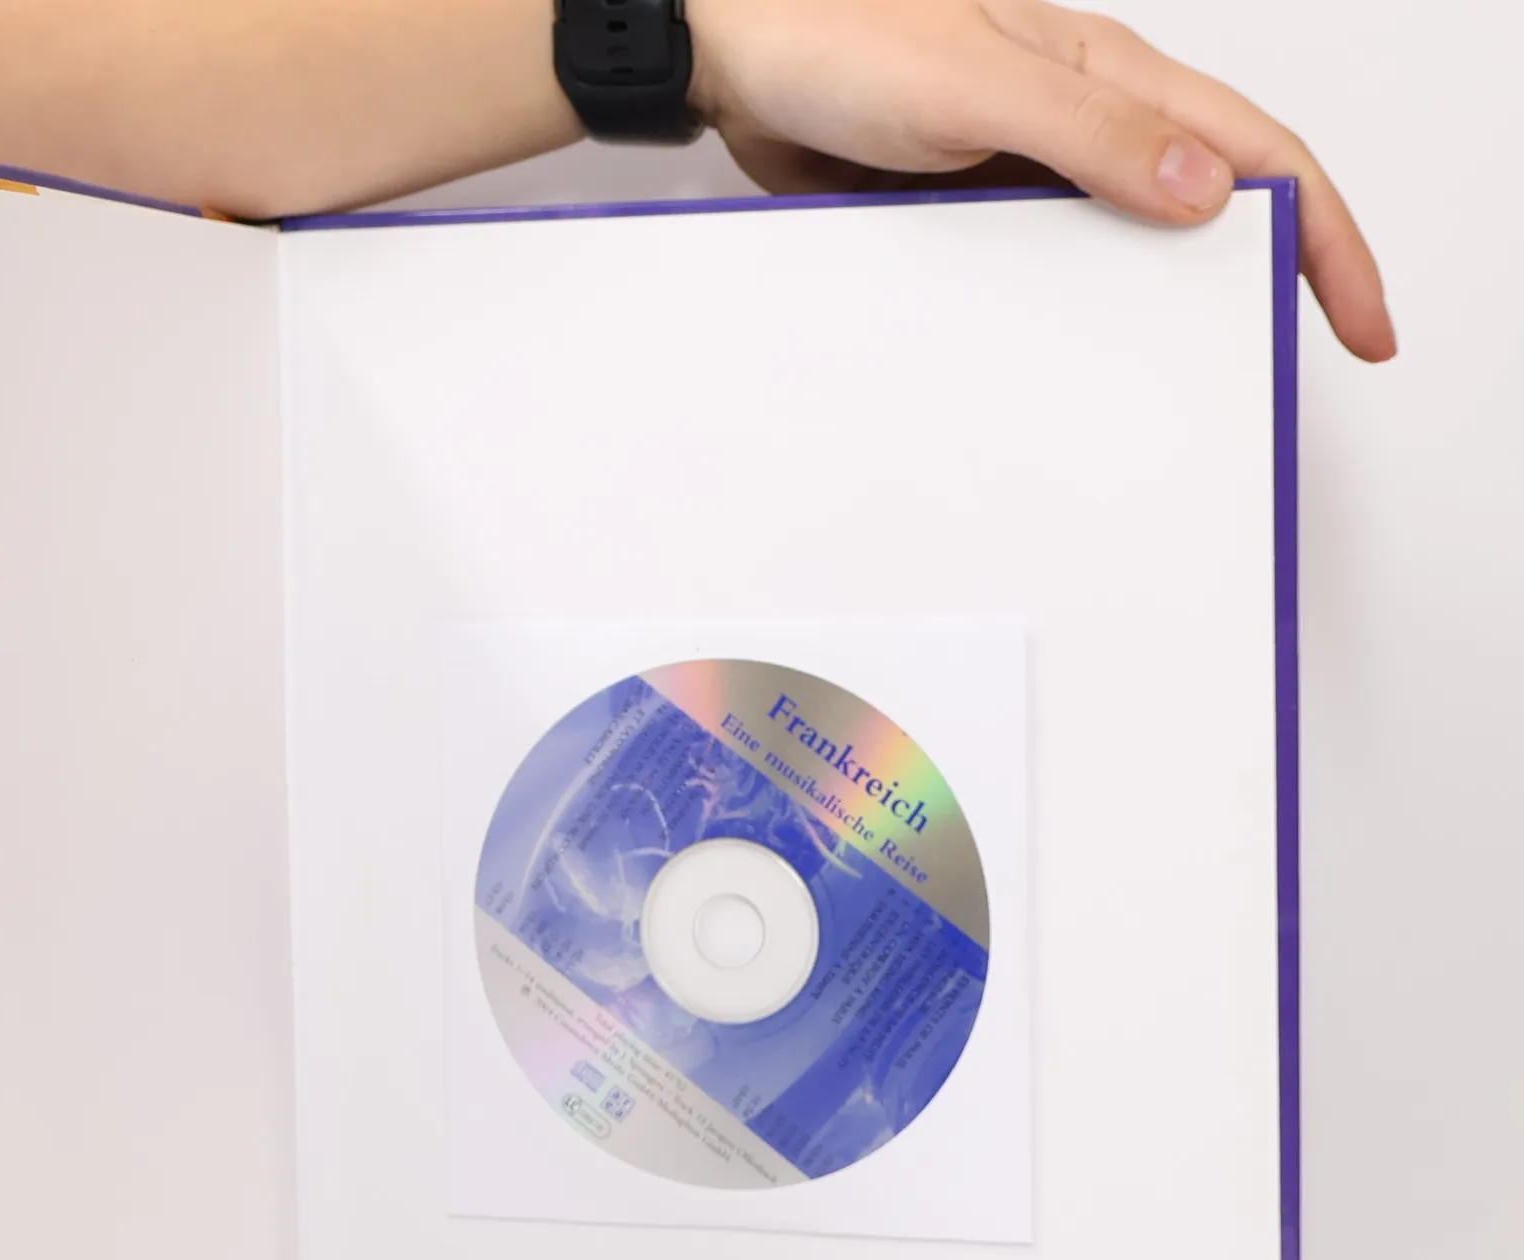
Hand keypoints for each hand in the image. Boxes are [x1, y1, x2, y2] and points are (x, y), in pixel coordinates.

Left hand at [687, 0, 1394, 362]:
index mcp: (1109, 75)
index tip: (1361, 318)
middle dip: (1257, 282)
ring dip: (1152, 312)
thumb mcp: (978, 85)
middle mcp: (1077, 123)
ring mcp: (1022, 172)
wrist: (734, 63)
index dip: (1327, 236)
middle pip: (1202, 208)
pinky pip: (1033, 276)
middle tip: (1278, 366)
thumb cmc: (837, 34)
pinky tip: (1061, 366)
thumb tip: (1208, 188)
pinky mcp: (963, 212)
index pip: (1259, 154)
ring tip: (1178, 389)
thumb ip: (1090, 135)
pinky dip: (1060, 322)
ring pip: (1118, 251)